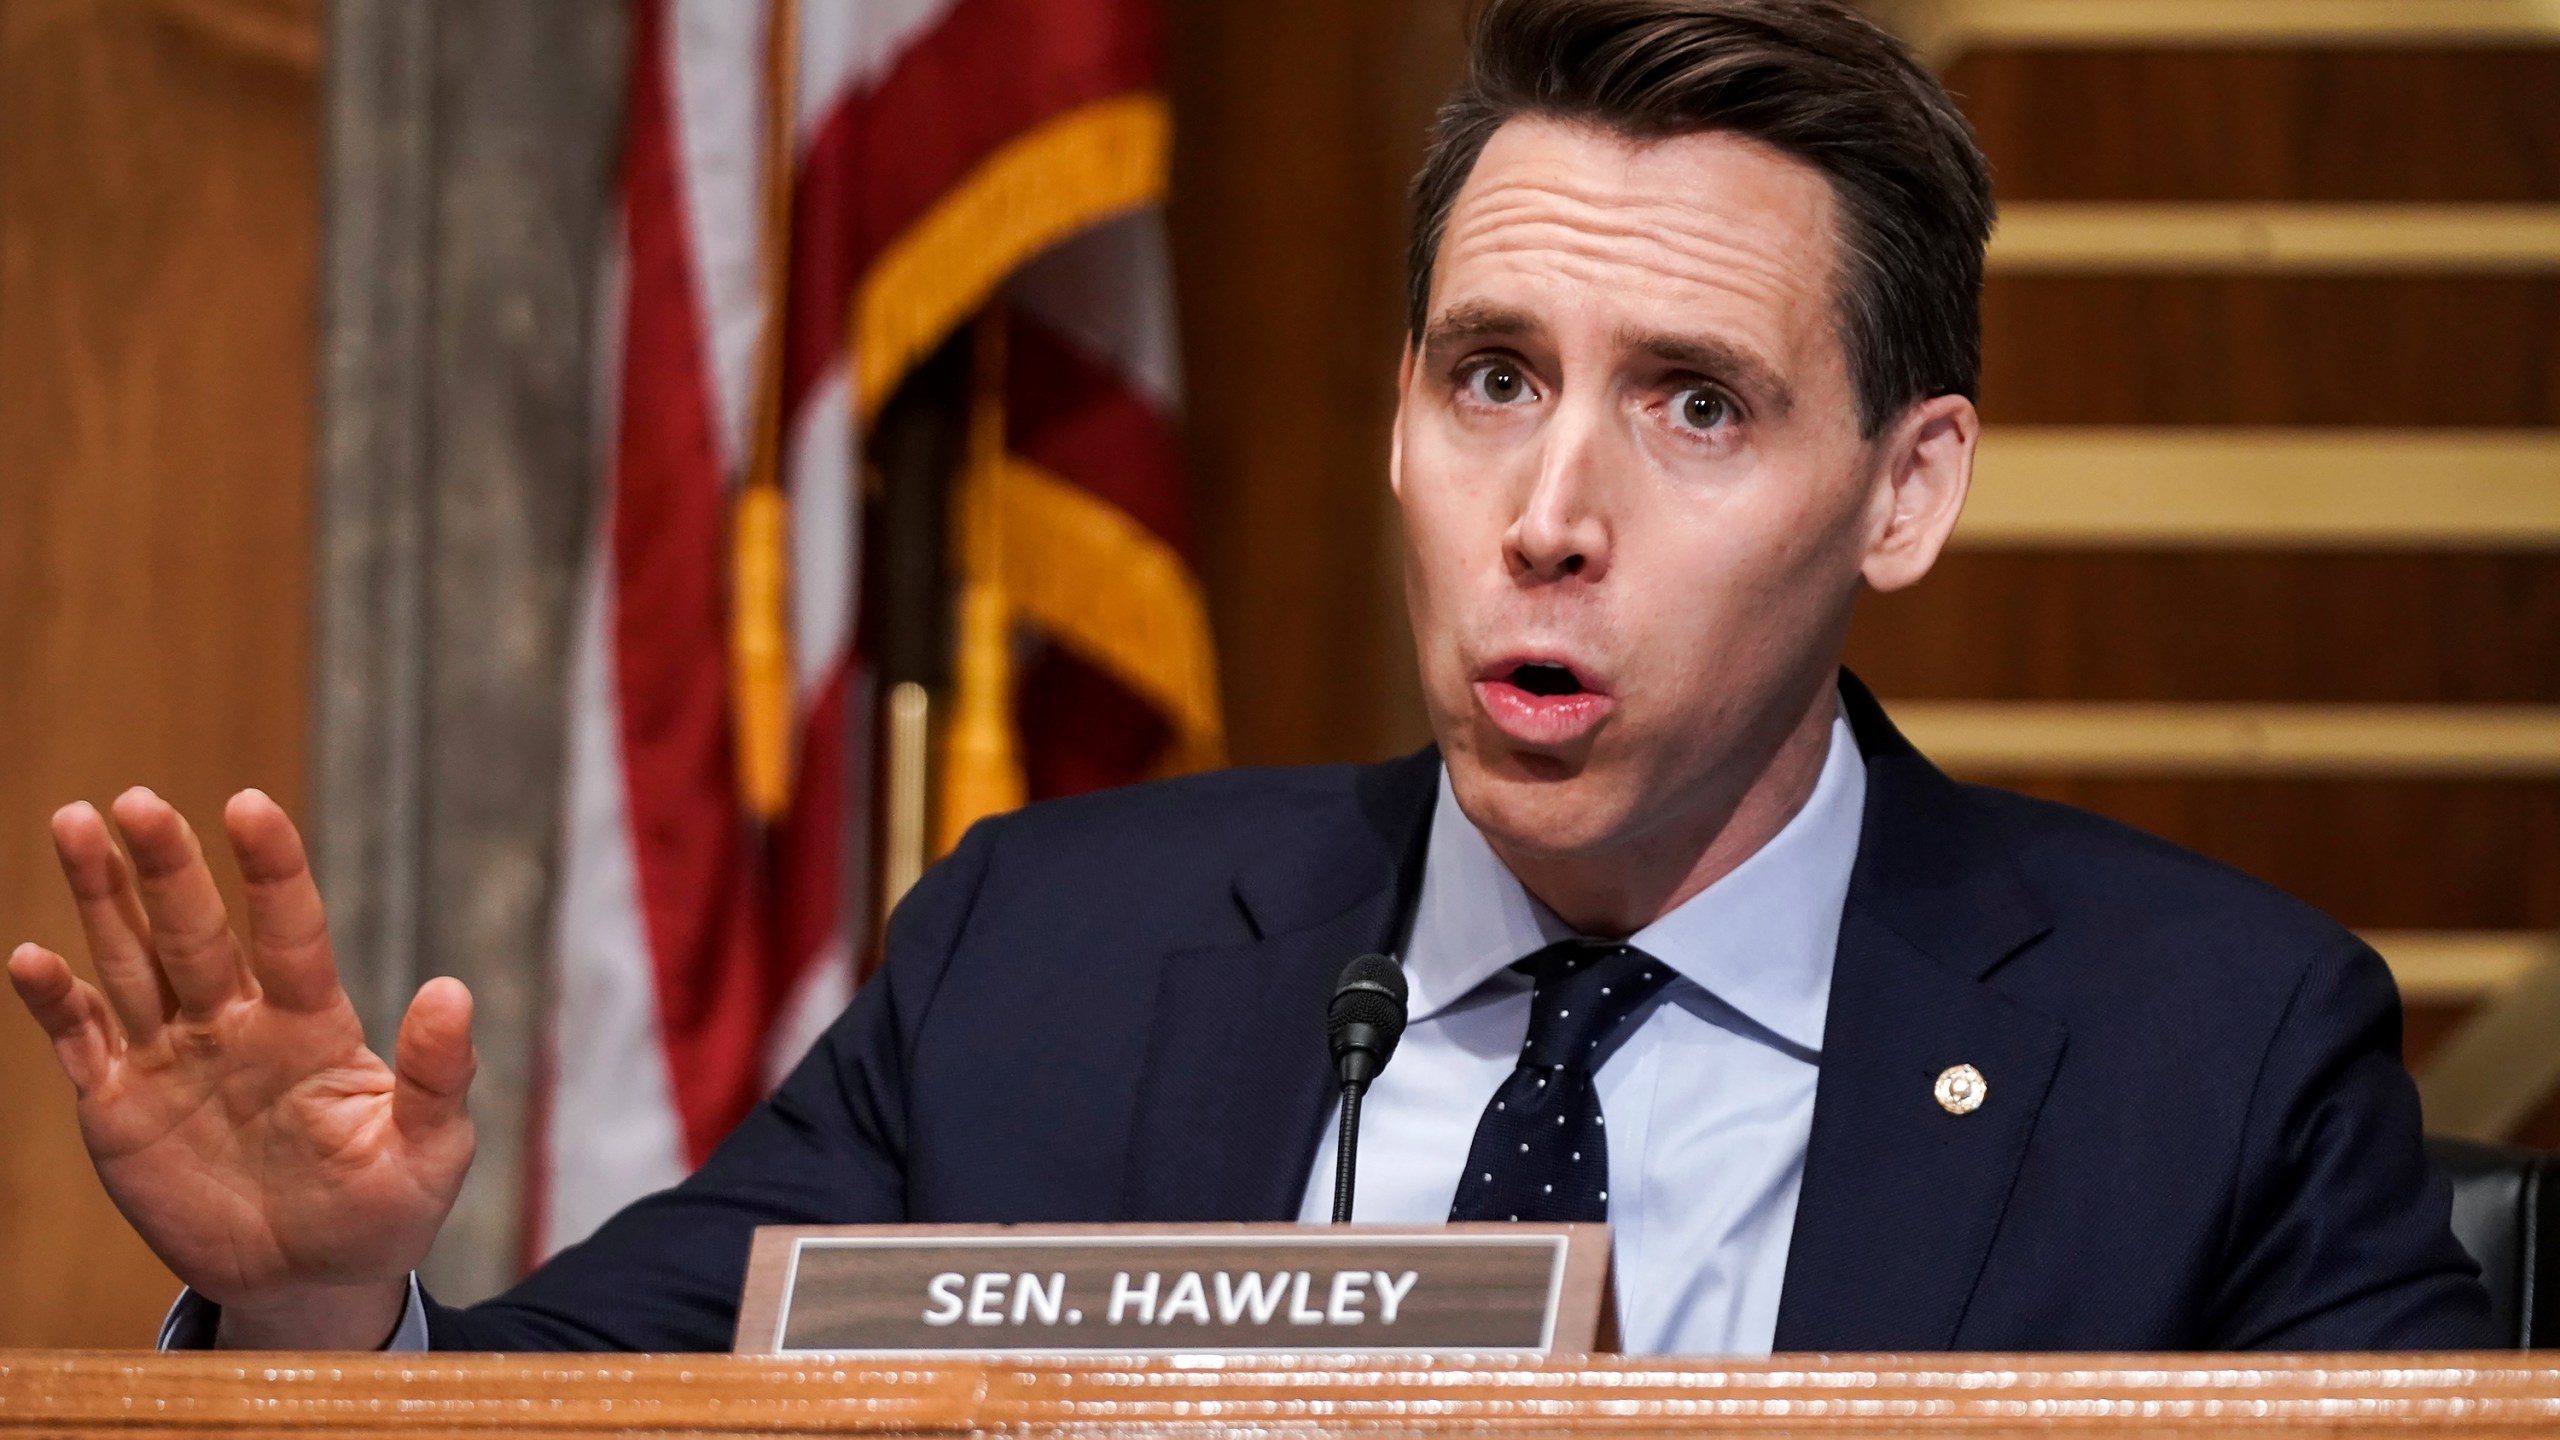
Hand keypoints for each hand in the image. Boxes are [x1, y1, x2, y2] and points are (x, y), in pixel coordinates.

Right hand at [6, 789, 475, 1347]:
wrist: (312, 1280)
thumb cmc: (381, 1210)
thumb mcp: (428, 1152)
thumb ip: (436, 1076)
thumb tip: (453, 992)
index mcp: (312, 1024)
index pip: (291, 931)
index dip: (271, 869)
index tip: (250, 804)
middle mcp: (237, 1023)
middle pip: (195, 931)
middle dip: (166, 867)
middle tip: (136, 801)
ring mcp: (174, 1058)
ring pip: (131, 962)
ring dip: (102, 898)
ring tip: (77, 823)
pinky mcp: (122, 1106)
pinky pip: (83, 1042)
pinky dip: (56, 1001)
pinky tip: (31, 957)